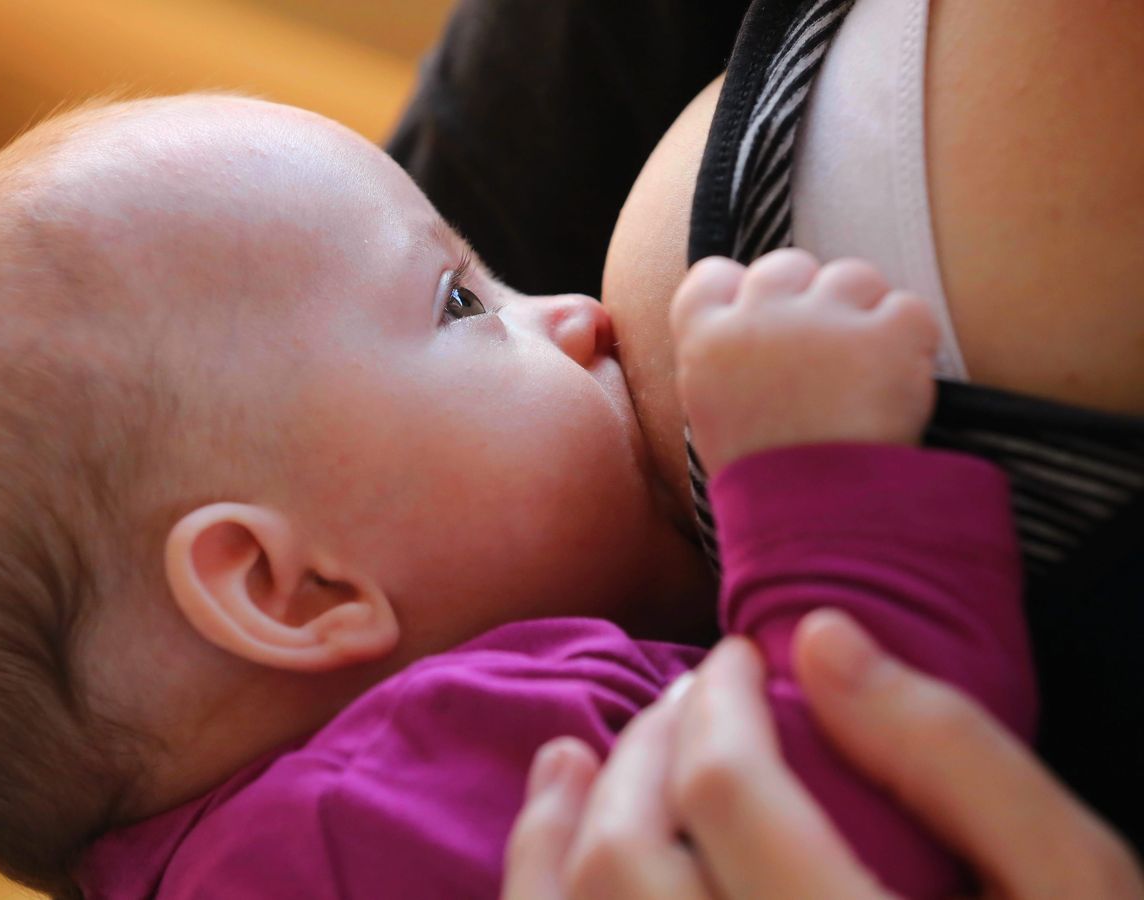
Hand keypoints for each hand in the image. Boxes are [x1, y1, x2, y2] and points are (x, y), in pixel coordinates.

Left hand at [503, 611, 1143, 898]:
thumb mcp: (1068, 887)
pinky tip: (549, 830)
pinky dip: (535, 888)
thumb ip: (953, 757)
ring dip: (560, 819)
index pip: (729, 797)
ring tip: (578, 750)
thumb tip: (821, 641)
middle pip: (628, 859)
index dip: (720, 700)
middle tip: (690, 696)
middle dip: (646, 748)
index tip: (741, 657)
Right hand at [669, 252, 939, 475]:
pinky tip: (899, 389)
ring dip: (864, 315)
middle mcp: (758, 317)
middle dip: (810, 300)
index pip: (713, 276)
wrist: (816, 527)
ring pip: (852, 277)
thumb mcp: (715, 418)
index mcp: (705, 341)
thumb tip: (753, 326)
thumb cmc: (765, 483)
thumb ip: (727, 361)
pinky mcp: (885, 334)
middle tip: (827, 359)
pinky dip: (912, 346)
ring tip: (867, 376)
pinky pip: (909, 311)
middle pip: (787, 266)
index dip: (742, 292)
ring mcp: (822, 320)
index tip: (763, 321)